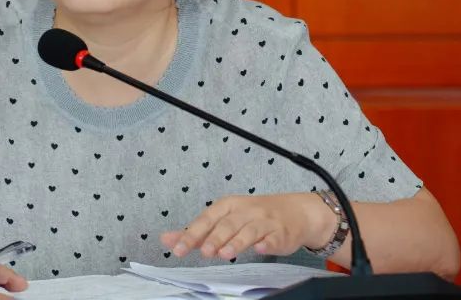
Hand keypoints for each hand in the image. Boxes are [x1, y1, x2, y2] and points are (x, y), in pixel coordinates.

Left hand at [161, 193, 332, 260]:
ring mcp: (264, 221)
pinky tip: (260, 249)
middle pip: (228, 224)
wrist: (295, 211)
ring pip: (249, 231)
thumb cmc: (253, 216)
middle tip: (205, 251)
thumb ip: (196, 231)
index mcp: (228, 206)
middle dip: (215, 237)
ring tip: (225, 254)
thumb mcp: (224, 218)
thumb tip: (165, 239)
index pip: (207, 218)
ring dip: (237, 242)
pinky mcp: (281, 233)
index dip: (192, 233)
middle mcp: (246, 211)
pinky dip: (267, 243)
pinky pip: (273, 238)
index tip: (178, 248)